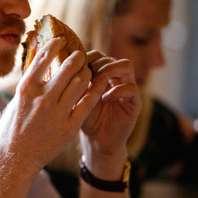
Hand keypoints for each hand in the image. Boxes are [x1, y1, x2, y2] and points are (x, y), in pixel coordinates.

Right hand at [0, 38, 103, 171]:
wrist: (15, 159)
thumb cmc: (11, 131)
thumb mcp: (14, 102)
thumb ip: (27, 85)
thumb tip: (35, 67)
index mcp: (26, 88)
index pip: (43, 58)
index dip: (55, 46)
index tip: (62, 40)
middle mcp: (42, 97)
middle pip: (67, 67)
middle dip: (76, 58)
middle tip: (81, 55)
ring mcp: (57, 112)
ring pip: (80, 82)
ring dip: (87, 73)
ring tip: (89, 71)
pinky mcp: (69, 127)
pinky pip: (87, 103)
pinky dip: (95, 90)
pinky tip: (100, 84)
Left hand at [80, 51, 141, 173]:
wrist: (97, 142)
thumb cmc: (84, 119)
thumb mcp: (76, 99)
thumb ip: (73, 83)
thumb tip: (62, 66)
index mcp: (102, 75)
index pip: (98, 56)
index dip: (87, 58)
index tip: (76, 68)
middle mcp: (116, 78)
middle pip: (111, 57)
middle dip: (97, 64)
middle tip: (86, 76)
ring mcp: (127, 89)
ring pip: (126, 65)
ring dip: (110, 71)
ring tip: (97, 82)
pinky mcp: (135, 102)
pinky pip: (132, 88)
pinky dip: (117, 90)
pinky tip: (105, 99)